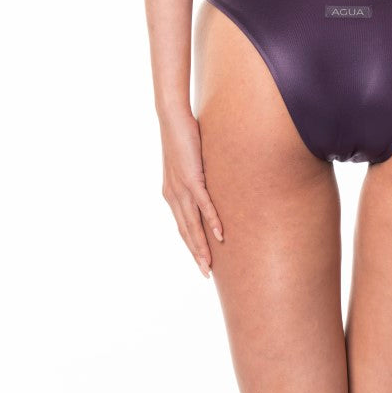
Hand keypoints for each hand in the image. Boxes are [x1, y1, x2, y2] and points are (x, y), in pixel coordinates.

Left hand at [160, 111, 223, 277]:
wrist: (172, 118)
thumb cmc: (183, 136)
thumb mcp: (189, 161)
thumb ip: (196, 175)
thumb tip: (209, 180)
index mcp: (171, 193)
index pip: (182, 226)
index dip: (191, 245)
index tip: (201, 262)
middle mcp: (173, 195)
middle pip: (185, 231)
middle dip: (195, 254)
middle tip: (205, 274)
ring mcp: (181, 188)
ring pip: (193, 224)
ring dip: (202, 246)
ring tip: (210, 264)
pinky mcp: (191, 177)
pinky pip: (203, 204)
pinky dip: (212, 221)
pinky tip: (220, 234)